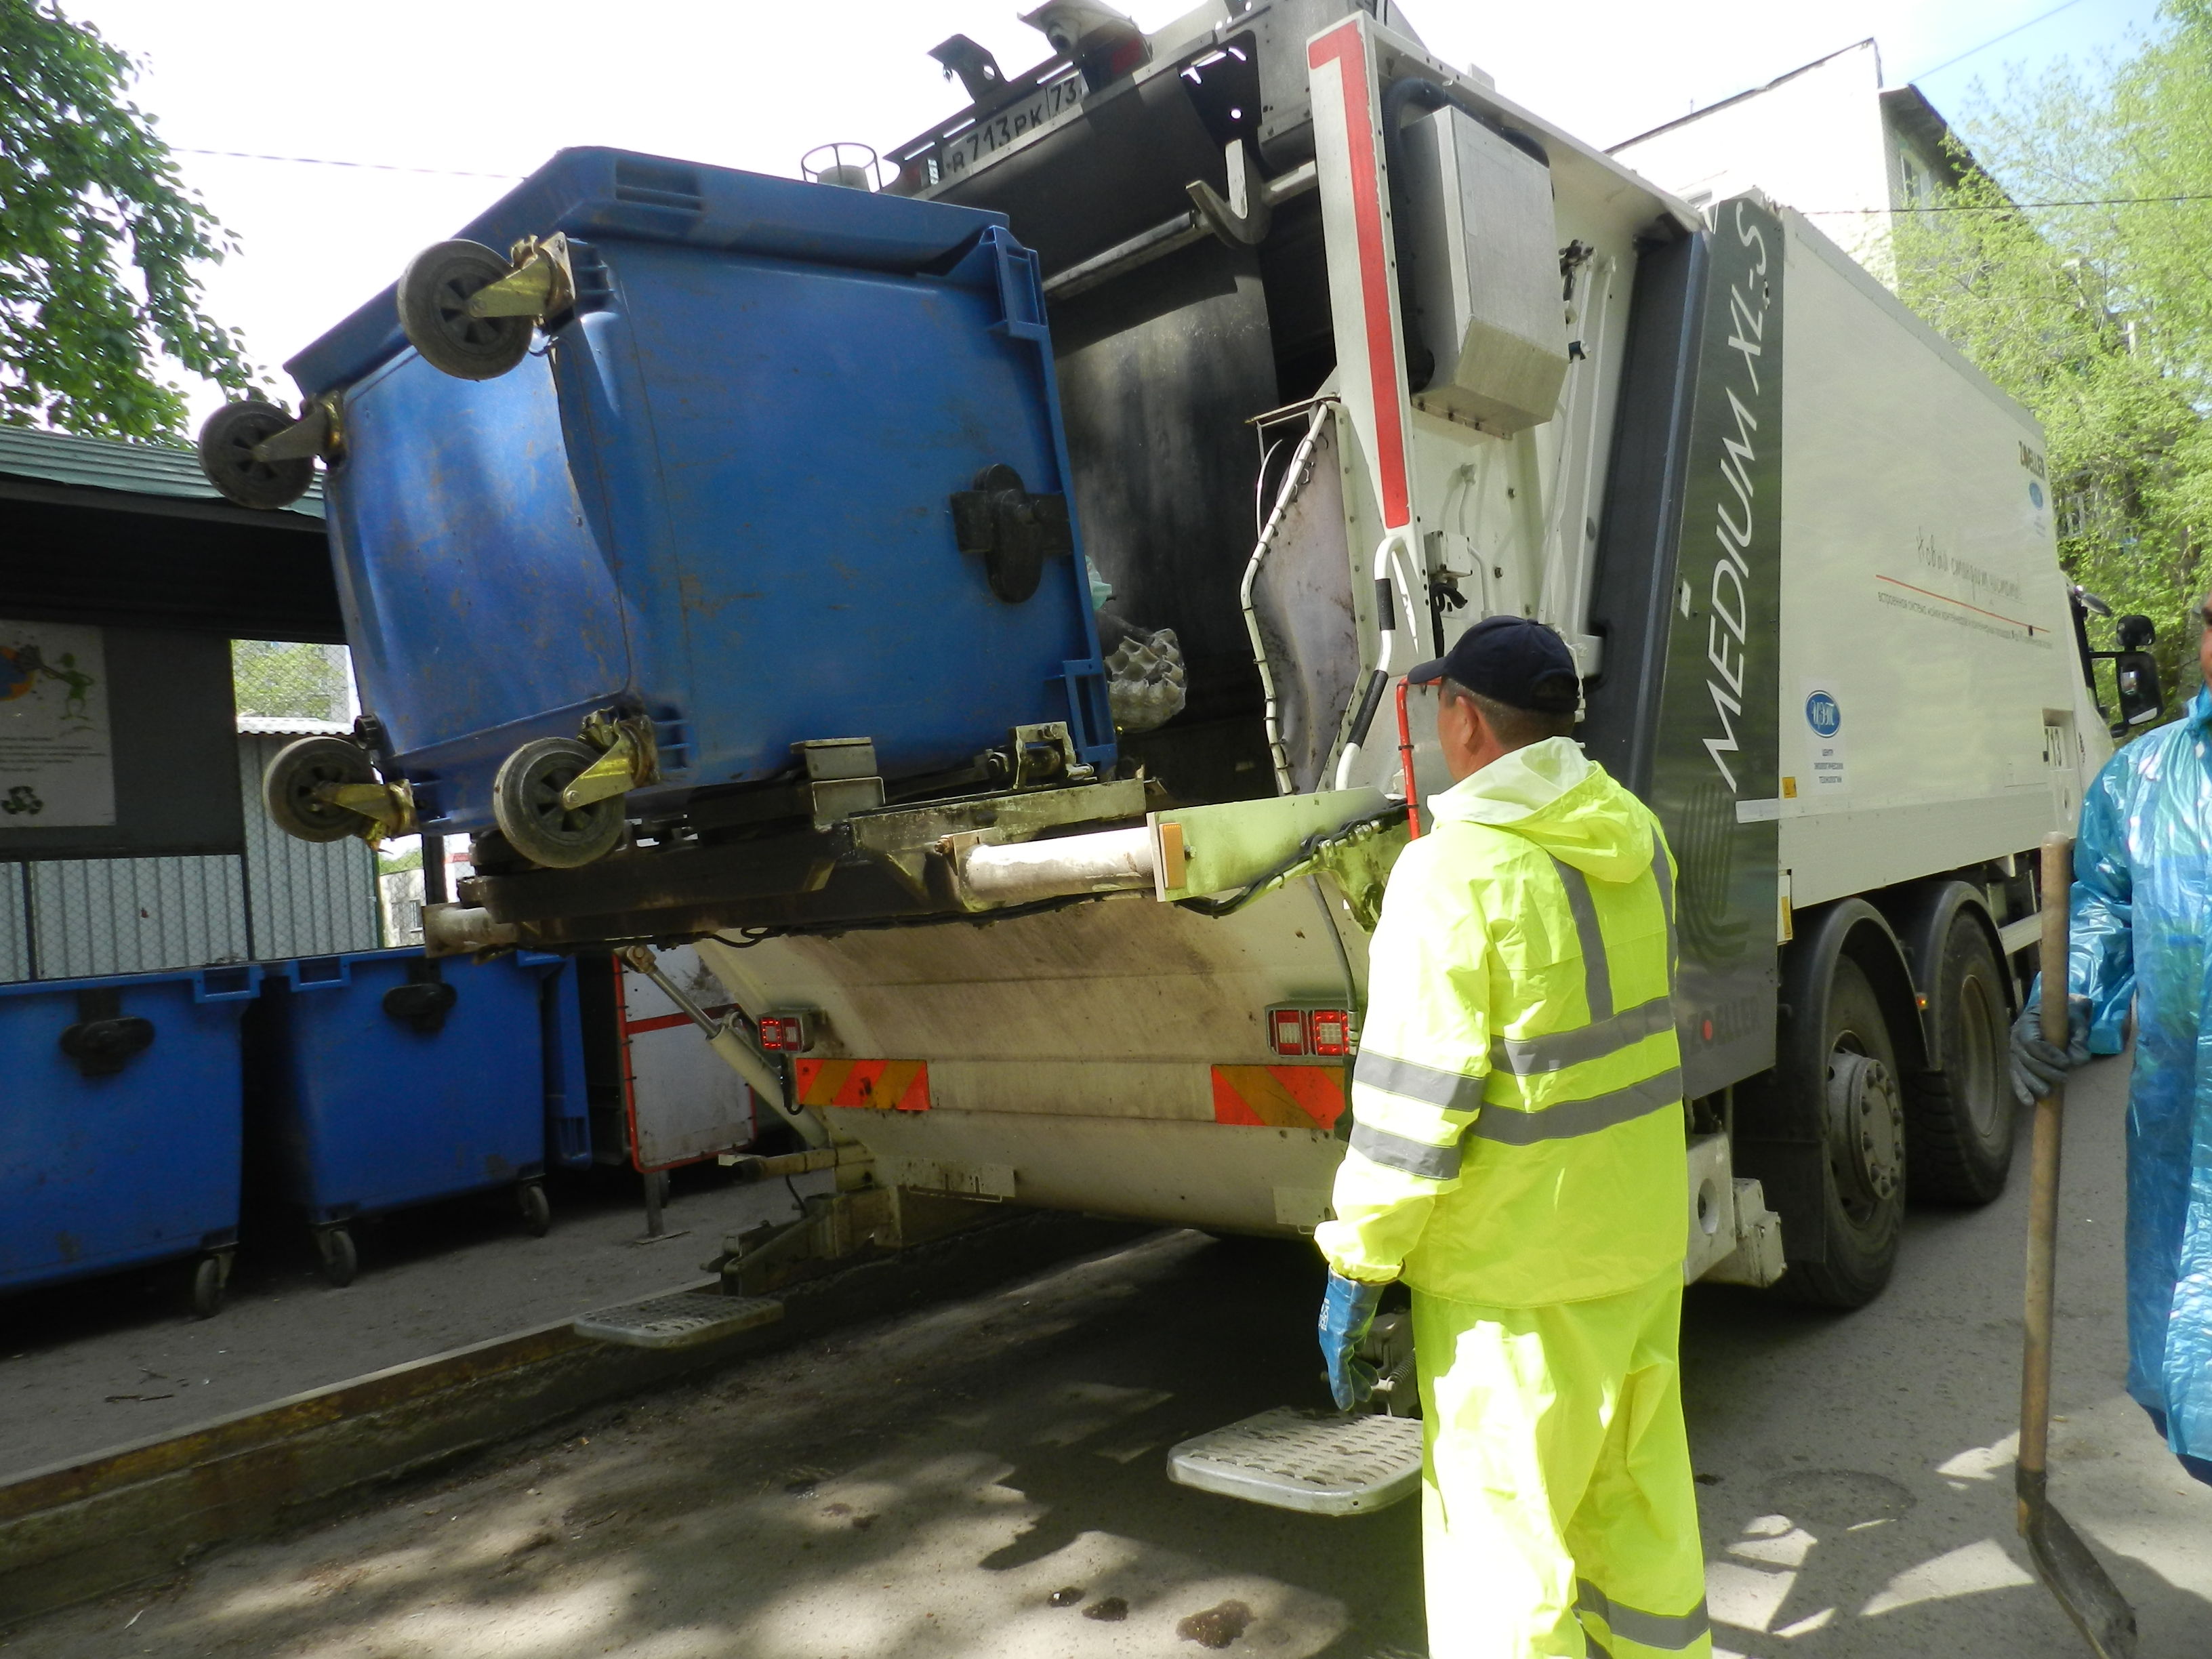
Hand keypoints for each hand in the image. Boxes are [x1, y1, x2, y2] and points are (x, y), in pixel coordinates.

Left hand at [1318, 1271, 1385, 1410]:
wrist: (1355, 1280)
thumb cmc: (1361, 1287)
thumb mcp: (1364, 1305)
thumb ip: (1365, 1312)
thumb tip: (1373, 1307)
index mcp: (1336, 1325)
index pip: (1343, 1351)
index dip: (1354, 1365)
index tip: (1366, 1374)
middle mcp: (1330, 1334)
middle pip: (1341, 1362)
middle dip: (1355, 1377)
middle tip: (1367, 1390)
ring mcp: (1332, 1341)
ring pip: (1341, 1371)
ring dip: (1353, 1385)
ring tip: (1365, 1396)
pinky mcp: (1338, 1347)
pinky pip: (1340, 1373)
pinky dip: (1343, 1389)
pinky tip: (1347, 1403)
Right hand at [2010, 995, 2091, 1105]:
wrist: (2060, 1014)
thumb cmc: (2069, 1017)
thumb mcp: (2079, 1023)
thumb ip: (2079, 1039)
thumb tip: (2077, 1061)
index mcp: (2028, 1021)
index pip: (2031, 1042)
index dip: (2047, 1055)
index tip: (2065, 1063)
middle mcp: (2015, 1035)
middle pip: (2025, 1058)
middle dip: (2044, 1071)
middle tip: (2064, 1078)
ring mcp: (2014, 1049)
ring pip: (2019, 1070)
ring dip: (2033, 1083)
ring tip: (2048, 1092)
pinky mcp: (2016, 1062)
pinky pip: (2015, 1077)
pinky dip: (2022, 1090)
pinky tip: (2029, 1102)